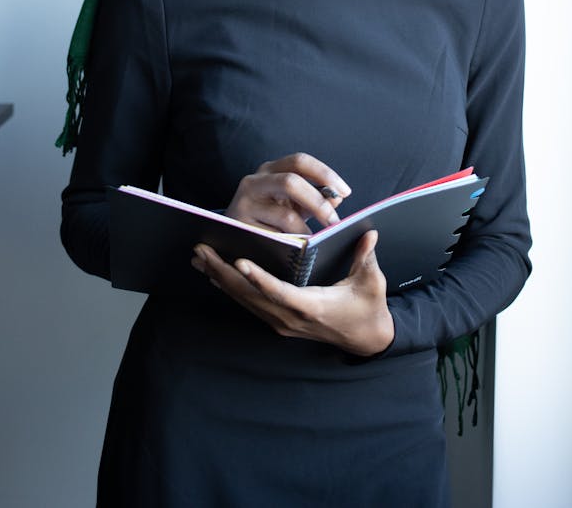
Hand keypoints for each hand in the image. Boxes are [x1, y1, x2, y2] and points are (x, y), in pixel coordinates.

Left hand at [191, 229, 394, 356]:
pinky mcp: (278, 321)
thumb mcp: (371, 282)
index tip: (239, 261)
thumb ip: (366, 258)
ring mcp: (282, 322)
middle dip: (224, 273)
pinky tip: (215, 275)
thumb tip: (368, 234)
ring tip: (200, 258)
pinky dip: (230, 288)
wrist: (366, 338)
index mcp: (312, 307)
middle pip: (251, 296)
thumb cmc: (367, 308)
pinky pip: (250, 304)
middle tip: (202, 251)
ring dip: (220, 279)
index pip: (280, 292)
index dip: (259, 278)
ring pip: (245, 301)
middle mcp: (291, 318)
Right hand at [226, 152, 351, 233]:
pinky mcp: (240, 228)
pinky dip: (292, 244)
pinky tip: (298, 250)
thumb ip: (315, 197)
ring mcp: (244, 204)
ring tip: (317, 241)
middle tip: (334, 222)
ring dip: (307, 230)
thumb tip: (336, 198)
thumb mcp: (293, 203)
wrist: (233, 235)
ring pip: (285, 215)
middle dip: (318, 204)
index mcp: (270, 169)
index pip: (300, 161)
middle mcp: (254, 181)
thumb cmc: (271, 217)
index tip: (346, 192)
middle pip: (292, 182)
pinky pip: (275, 238)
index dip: (325, 174)